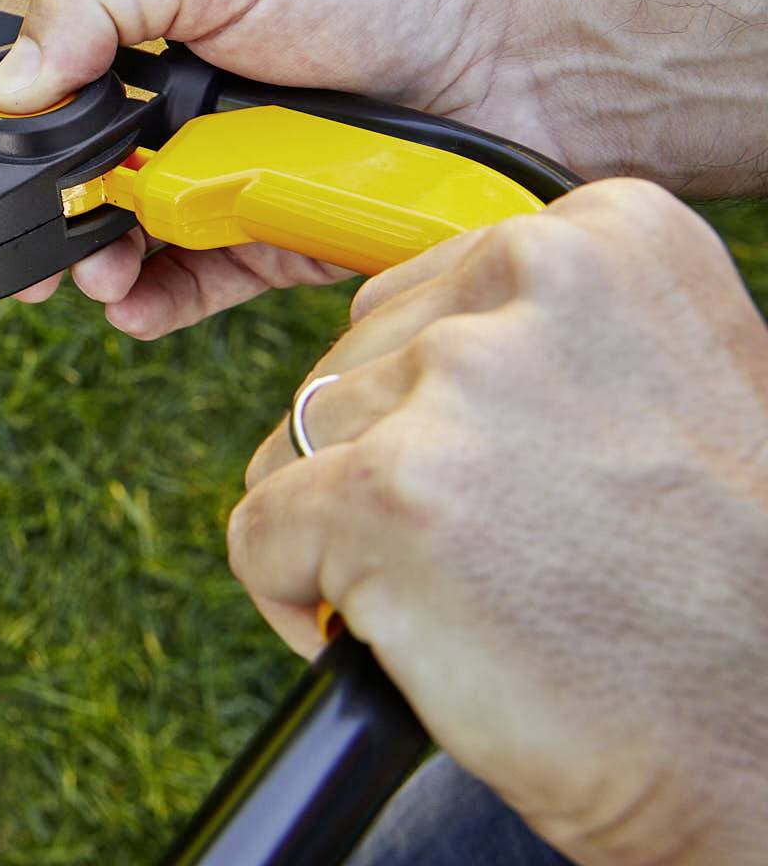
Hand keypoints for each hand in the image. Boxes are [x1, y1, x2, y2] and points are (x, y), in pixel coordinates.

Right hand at [0, 0, 565, 336]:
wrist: (531, 63)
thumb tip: (10, 85)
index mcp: (165, 36)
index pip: (63, 91)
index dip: (25, 137)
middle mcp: (192, 112)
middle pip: (86, 179)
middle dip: (51, 220)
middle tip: (37, 252)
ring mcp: (233, 182)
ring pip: (135, 241)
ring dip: (99, 267)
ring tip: (98, 278)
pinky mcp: (281, 246)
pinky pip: (198, 289)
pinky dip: (156, 305)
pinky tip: (135, 306)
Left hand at [227, 180, 767, 865]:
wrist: (765, 742)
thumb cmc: (724, 593)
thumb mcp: (672, 393)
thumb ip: (548, 338)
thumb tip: (420, 346)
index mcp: (611, 236)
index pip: (425, 296)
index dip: (441, 408)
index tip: (511, 477)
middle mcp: (534, 277)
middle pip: (356, 366)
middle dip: (394, 468)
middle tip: (507, 553)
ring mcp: (456, 380)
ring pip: (302, 443)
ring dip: (352, 533)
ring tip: (479, 596)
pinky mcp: (381, 490)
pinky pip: (260, 532)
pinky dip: (299, 597)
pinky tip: (407, 642)